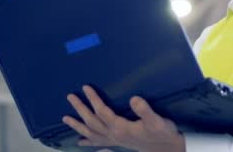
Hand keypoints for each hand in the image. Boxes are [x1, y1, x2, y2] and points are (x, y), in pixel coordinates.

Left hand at [62, 86, 184, 151]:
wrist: (167, 148)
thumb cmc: (162, 133)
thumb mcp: (157, 121)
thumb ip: (145, 110)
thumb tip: (134, 99)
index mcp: (121, 128)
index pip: (102, 111)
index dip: (93, 99)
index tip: (85, 87)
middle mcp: (114, 135)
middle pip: (92, 121)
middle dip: (80, 109)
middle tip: (70, 97)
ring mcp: (114, 140)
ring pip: (91, 133)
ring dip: (78, 125)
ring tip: (65, 119)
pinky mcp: (117, 143)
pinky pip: (98, 142)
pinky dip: (87, 141)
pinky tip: (79, 141)